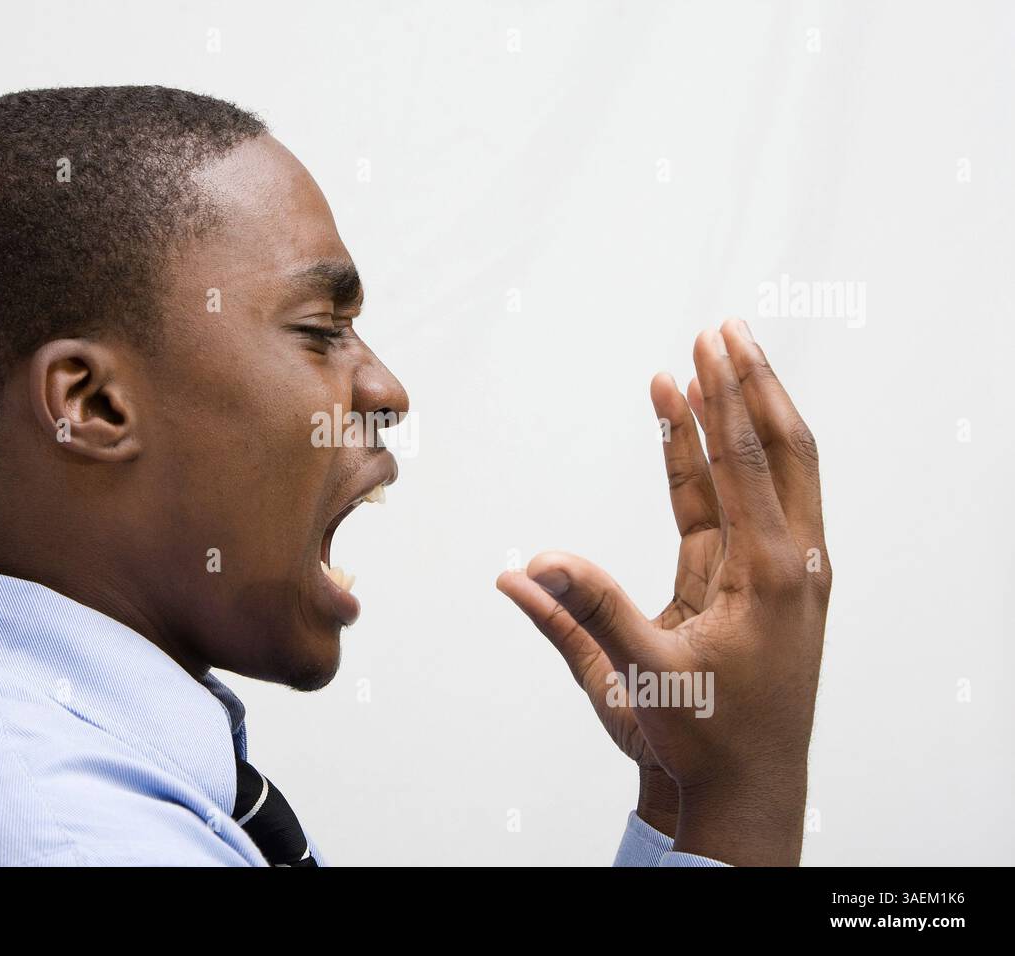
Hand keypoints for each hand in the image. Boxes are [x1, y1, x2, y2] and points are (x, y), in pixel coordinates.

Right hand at [497, 338, 730, 837]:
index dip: (723, 402)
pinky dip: (712, 463)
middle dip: (748, 386)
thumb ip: (577, 619)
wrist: (741, 795)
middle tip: (723, 329)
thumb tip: (520, 568)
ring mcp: (775, 572)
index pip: (746, 466)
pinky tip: (688, 427)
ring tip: (709, 360)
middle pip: (777, 450)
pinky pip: (733, 506)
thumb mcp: (633, 681)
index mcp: (768, 578)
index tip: (704, 348)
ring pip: (766, 472)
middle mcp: (786, 564)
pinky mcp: (753, 582)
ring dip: (739, 415)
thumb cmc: (699, 744)